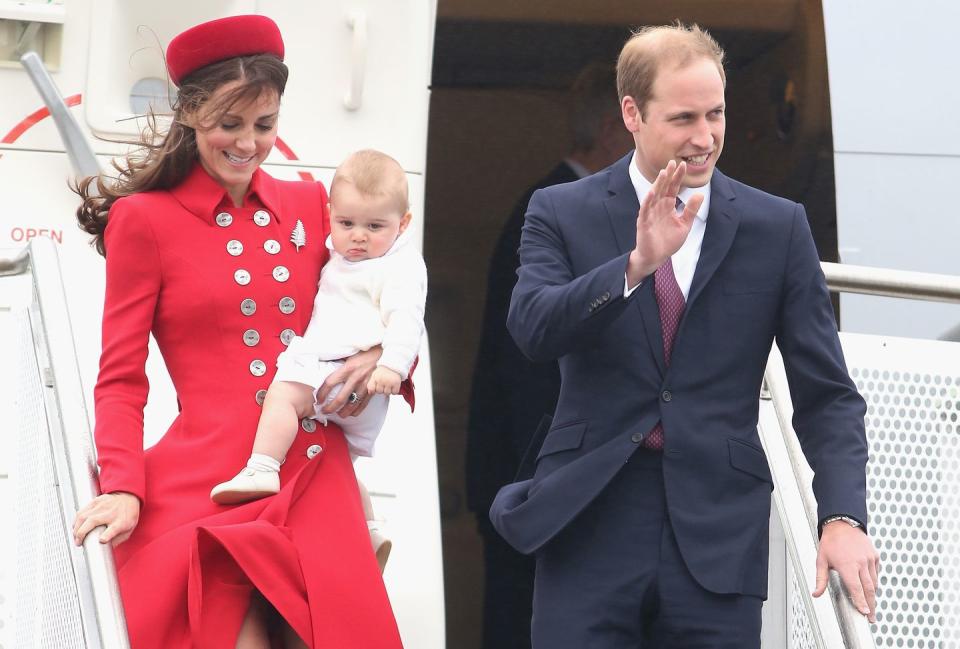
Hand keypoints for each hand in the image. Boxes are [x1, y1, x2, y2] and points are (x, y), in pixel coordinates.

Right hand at [73, 491, 139, 546]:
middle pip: (93, 521)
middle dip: (82, 533)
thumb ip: (116, 541)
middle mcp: (111, 513)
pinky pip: (81, 511)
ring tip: (75, 537)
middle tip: (78, 543)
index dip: (107, 535)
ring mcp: (103, 506)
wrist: (129, 497)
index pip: (114, 528)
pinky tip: (75, 527)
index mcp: (121, 521)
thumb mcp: (128, 530)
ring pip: (84, 516)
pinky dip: (76, 520)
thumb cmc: (128, 515)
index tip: (101, 540)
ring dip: (76, 528)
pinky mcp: (96, 501)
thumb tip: (105, 552)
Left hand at [317, 346, 382, 415]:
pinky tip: (352, 413)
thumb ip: (341, 362)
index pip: (330, 383)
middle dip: (331, 408)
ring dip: (344, 412)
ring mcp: (365, 385)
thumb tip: (327, 367)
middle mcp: (356, 378)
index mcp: (348, 368)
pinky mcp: (373, 389)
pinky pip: (364, 403)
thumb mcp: (351, 354)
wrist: (386, 353)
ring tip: (339, 415)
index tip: (318, 399)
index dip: (322, 393)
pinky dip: (357, 410)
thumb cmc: (368, 352)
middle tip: (325, 411)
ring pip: (352, 404)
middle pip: (340, 398)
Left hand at [368, 366, 401, 394]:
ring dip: (388, 390)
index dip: (374, 389)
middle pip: (379, 392)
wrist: (394, 365)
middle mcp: (381, 380)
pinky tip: (394, 385)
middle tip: (384, 382)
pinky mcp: (396, 383)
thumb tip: (370, 393)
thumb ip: (371, 384)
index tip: (377, 384)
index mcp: (375, 377)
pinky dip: (394, 391)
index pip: (371, 389)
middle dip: (382, 389)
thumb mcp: (375, 375)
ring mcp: (389, 382)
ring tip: (389, 384)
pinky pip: (394, 393)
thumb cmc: (383, 372)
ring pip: (387, 393)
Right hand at [626, 160, 702, 285]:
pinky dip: (648, 201)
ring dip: (658, 184)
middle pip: (663, 187)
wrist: (656, 257)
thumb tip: (699, 194)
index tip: (683, 165)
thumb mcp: (685, 224)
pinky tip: (652, 192)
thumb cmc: (668, 242)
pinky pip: (645, 210)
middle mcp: (658, 206)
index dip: (677, 177)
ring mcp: (650, 213)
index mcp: (668, 206)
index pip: (673, 188)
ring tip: (663, 172)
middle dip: (668, 175)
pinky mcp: (644, 222)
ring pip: (654, 195)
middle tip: (672, 161)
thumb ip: (691, 210)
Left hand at [813, 521, 879, 622]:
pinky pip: (875, 572)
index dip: (861, 602)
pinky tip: (869, 587)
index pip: (856, 588)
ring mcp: (869, 559)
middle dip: (871, 605)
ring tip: (870, 605)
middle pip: (868, 589)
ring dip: (872, 594)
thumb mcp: (821, 560)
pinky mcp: (875, 556)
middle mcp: (861, 563)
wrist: (842, 524)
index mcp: (847, 565)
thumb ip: (820, 579)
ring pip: (874, 582)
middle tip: (871, 617)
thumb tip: (816, 594)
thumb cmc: (830, 542)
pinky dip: (874, 581)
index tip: (864, 612)